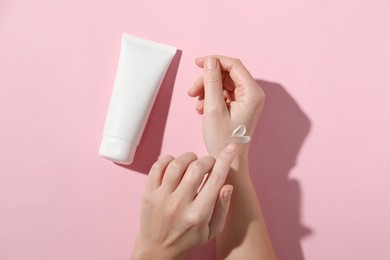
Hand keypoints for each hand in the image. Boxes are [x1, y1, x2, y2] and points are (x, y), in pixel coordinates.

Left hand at [131, 144, 237, 259]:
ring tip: (193, 162)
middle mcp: (179, 205)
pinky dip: (169, 159)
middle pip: (197, 168)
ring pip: (177, 164)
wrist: (157, 250)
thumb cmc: (187, 239)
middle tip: (209, 163)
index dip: (225, 160)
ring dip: (189, 157)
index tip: (231, 148)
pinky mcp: (148, 193)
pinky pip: (158, 166)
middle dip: (207, 160)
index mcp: (198, 215)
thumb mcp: (211, 230)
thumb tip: (228, 185)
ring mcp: (161, 198)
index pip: (215, 180)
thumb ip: (222, 208)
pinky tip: (175, 165)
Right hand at [188, 56, 264, 157]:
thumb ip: (211, 82)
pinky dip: (211, 98)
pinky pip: (223, 93)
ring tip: (198, 106)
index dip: (214, 60)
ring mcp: (246, 100)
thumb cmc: (223, 139)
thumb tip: (210, 61)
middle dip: (207, 80)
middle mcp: (252, 94)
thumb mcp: (213, 108)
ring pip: (223, 83)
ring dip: (207, 90)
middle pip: (227, 74)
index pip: (234, 65)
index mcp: (252, 93)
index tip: (197, 63)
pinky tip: (202, 109)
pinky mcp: (239, 106)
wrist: (227, 160)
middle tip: (192, 91)